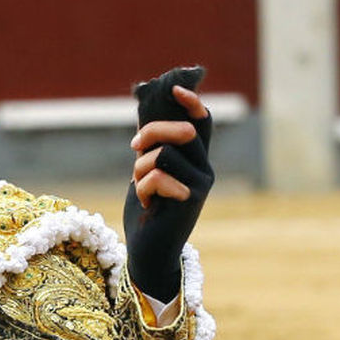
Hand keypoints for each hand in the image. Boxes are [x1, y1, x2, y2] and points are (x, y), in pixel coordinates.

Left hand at [123, 70, 214, 300]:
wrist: (149, 251)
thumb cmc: (148, 212)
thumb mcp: (147, 174)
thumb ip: (151, 149)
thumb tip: (144, 115)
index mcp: (196, 161)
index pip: (202, 124)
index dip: (192, 103)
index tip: (176, 88)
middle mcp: (204, 170)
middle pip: (183, 130)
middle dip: (151, 132)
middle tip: (134, 147)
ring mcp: (200, 185)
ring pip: (165, 153)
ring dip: (141, 167)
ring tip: (140, 186)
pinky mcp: (190, 201)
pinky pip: (159, 177)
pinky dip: (143, 188)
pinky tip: (147, 205)